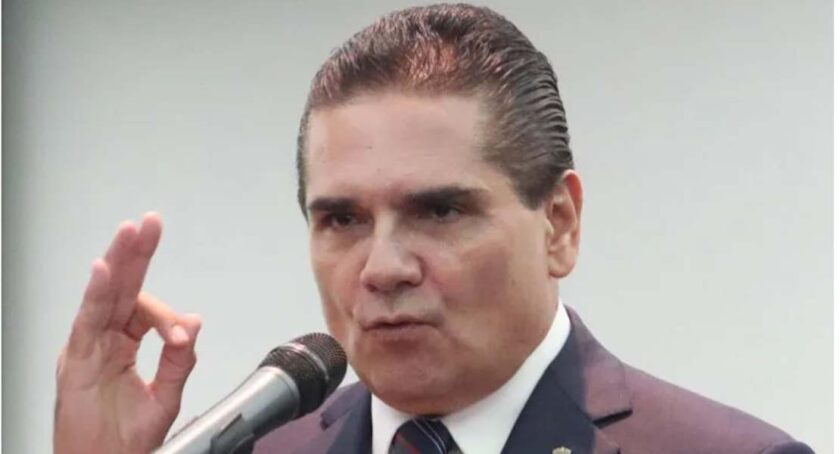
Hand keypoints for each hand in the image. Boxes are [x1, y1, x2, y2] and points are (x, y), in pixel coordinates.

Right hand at [54, 213, 201, 453]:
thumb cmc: (126, 440)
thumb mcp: (165, 397)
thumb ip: (180, 361)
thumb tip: (193, 323)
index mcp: (125, 344)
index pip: (145, 310)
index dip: (166, 316)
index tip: (180, 335)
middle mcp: (104, 340)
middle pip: (122, 288)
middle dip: (137, 253)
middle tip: (150, 223)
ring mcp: (87, 348)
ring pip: (103, 296)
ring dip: (118, 262)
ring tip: (131, 232)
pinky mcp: (74, 362)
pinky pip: (86, 323)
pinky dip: (95, 295)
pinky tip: (105, 271)